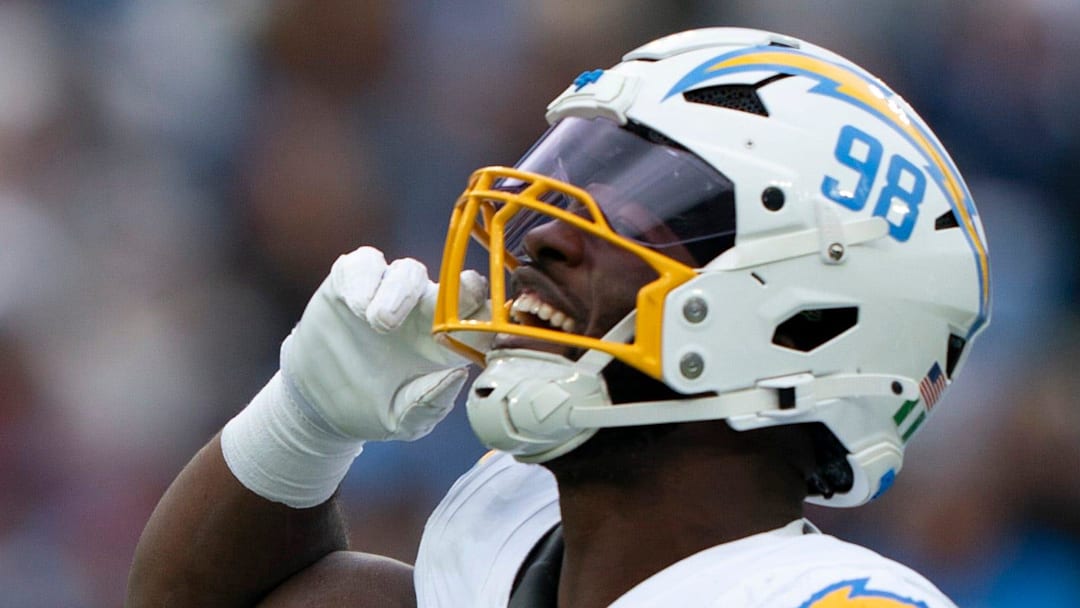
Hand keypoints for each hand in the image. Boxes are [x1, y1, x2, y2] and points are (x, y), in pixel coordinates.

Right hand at [282, 246, 488, 441]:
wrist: (317, 403)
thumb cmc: (370, 409)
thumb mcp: (402, 421)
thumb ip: (429, 405)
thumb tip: (457, 376)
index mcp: (445, 342)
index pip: (479, 318)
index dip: (488, 316)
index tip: (486, 327)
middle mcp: (423, 312)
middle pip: (453, 285)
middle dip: (458, 289)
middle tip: (443, 308)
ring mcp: (388, 292)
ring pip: (407, 271)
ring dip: (400, 291)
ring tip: (382, 323)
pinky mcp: (351, 281)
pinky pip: (364, 264)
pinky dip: (364, 280)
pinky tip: (357, 308)